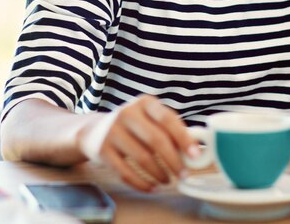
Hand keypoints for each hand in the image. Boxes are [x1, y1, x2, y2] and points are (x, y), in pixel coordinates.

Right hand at [77, 95, 199, 190]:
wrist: (94, 130)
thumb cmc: (133, 125)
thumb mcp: (149, 117)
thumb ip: (169, 129)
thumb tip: (196, 149)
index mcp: (145, 102)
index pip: (168, 119)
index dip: (183, 138)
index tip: (195, 155)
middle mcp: (128, 113)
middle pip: (156, 139)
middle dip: (173, 160)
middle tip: (183, 174)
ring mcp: (113, 131)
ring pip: (142, 158)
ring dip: (159, 174)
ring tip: (168, 181)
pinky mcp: (102, 151)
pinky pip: (125, 172)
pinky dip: (142, 184)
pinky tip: (152, 187)